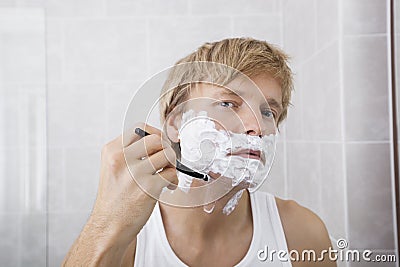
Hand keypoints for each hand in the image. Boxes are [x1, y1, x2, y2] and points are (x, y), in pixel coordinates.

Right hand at [91, 122, 177, 243]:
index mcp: (112, 151)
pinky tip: (168, 186)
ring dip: (173, 164)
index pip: (139, 128)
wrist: (109, 226)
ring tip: (168, 174)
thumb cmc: (115, 199)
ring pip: (167, 154)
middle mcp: (122, 159)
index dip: (155, 133)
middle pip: (156, 139)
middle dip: (167, 148)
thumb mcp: (113, 168)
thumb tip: (159, 140)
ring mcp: (135, 173)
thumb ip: (131, 152)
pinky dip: (174, 179)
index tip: (162, 142)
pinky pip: (172, 173)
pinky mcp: (148, 188)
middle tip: (168, 160)